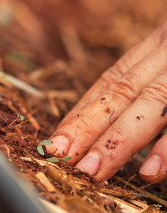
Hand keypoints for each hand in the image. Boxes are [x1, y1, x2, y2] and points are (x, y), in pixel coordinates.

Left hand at [47, 20, 166, 181]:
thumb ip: (155, 76)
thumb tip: (121, 122)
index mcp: (161, 42)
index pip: (112, 80)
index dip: (82, 111)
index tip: (56, 140)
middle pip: (124, 91)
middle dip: (90, 128)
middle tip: (62, 159)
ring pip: (154, 103)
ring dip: (122, 141)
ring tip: (96, 170)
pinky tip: (153, 170)